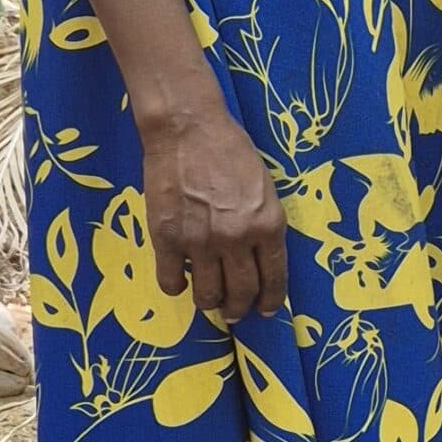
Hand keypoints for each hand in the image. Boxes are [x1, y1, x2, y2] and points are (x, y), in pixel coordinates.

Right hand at [140, 101, 287, 324]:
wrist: (187, 129)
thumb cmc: (230, 150)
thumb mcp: (264, 187)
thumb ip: (263, 224)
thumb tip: (259, 256)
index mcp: (268, 225)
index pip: (274, 278)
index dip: (270, 301)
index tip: (266, 310)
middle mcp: (237, 239)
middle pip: (241, 293)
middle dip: (238, 309)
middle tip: (234, 312)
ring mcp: (201, 242)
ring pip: (207, 295)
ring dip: (209, 303)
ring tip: (208, 300)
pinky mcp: (167, 239)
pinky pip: (171, 281)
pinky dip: (176, 286)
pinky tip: (179, 279)